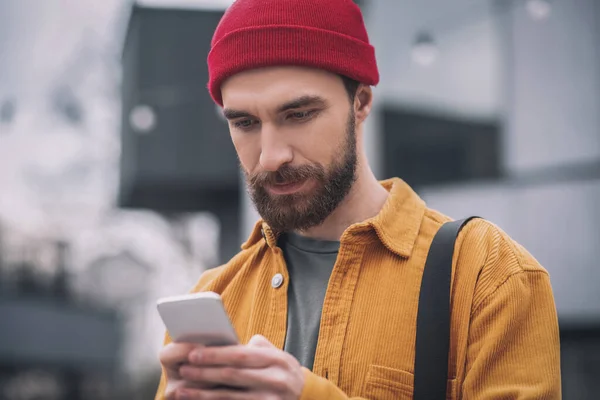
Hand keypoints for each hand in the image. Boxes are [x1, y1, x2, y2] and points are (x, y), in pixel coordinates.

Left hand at [160, 335, 304, 399]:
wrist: (307, 396)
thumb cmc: (284, 370)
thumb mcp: (276, 354)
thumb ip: (254, 347)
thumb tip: (223, 341)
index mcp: (276, 359)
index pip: (240, 355)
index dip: (215, 354)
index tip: (193, 353)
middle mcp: (275, 380)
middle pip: (232, 376)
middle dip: (204, 373)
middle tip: (183, 370)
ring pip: (230, 397)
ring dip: (203, 394)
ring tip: (182, 390)